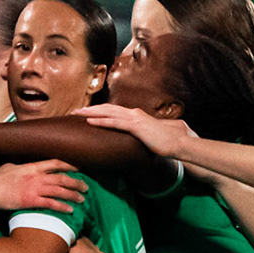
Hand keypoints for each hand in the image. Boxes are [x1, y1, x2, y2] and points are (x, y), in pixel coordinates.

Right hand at [0, 161, 85, 213]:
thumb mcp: (8, 167)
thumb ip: (18, 166)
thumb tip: (18, 166)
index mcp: (32, 166)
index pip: (56, 163)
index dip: (70, 165)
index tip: (80, 168)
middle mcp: (36, 176)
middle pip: (62, 177)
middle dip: (76, 182)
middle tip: (86, 187)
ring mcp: (34, 188)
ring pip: (60, 190)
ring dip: (73, 195)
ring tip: (82, 199)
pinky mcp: (30, 201)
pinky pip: (51, 203)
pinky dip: (62, 206)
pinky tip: (70, 210)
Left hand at [78, 103, 193, 158]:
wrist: (178, 143)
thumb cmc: (166, 142)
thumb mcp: (149, 137)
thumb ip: (141, 135)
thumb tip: (136, 140)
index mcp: (136, 116)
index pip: (114, 111)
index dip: (99, 112)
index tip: (86, 114)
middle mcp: (134, 113)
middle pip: (107, 109)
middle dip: (90, 109)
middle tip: (75, 111)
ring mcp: (135, 119)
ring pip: (108, 113)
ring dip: (91, 112)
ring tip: (77, 113)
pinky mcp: (136, 126)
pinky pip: (115, 122)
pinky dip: (102, 121)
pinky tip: (90, 121)